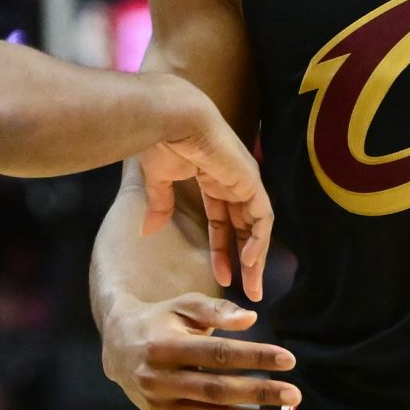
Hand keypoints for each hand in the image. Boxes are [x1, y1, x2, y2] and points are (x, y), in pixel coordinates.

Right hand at [102, 293, 299, 409]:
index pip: (216, 355)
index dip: (253, 356)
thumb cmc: (161, 320)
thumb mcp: (183, 305)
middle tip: (295, 395)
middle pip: (217, 391)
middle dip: (260, 394)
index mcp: (163, 346)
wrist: (119, 348)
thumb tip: (251, 319)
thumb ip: (216, 309)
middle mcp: (159, 380)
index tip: (288, 359)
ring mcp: (161, 407)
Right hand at [135, 83, 273, 300]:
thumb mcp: (159, 180)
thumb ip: (159, 204)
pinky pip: (262, 217)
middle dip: (246, 261)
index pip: (224, 222)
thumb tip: (147, 231)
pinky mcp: (250, 181)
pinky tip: (249, 261)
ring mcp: (245, 181)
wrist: (170, 117)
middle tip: (248, 292)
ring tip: (252, 287)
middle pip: (245, 229)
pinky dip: (258, 240)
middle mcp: (234, 182)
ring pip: (258, 227)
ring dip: (256, 259)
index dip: (222, 250)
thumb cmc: (163, 141)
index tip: (220, 277)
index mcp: (214, 179)